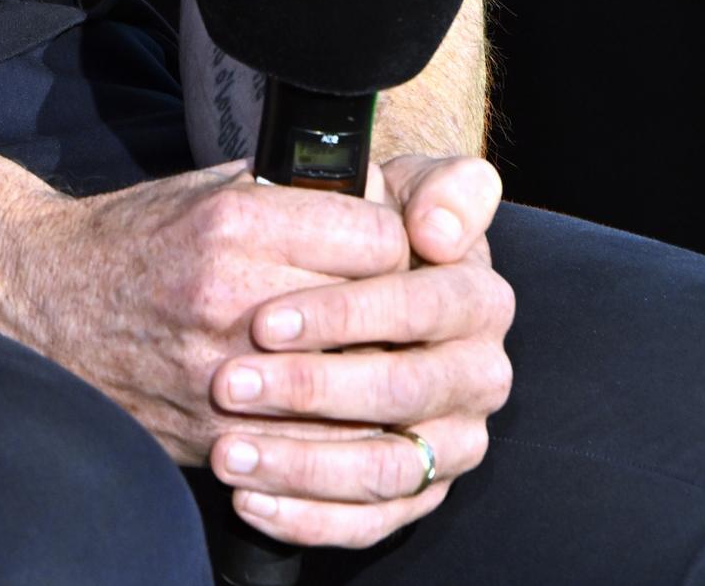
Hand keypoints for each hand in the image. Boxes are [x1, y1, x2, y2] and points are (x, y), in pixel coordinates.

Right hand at [0, 163, 414, 464]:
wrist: (47, 305)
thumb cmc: (138, 238)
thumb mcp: (213, 190)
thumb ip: (296, 195)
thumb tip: (385, 201)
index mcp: (236, 223)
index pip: (378, 237)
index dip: (401, 241)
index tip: (398, 248)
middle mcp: (232, 296)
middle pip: (379, 313)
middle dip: (402, 312)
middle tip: (407, 308)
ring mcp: (225, 375)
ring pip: (361, 393)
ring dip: (385, 381)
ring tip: (387, 361)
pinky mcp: (217, 434)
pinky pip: (317, 449)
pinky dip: (347, 435)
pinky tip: (351, 414)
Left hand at [202, 152, 515, 552]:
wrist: (333, 281)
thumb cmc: (353, 226)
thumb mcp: (385, 184)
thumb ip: (427, 186)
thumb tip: (435, 228)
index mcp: (476, 292)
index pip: (420, 302)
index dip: (343, 313)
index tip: (264, 321)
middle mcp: (478, 369)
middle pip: (401, 389)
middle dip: (309, 390)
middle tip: (228, 385)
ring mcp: (455, 436)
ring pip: (385, 466)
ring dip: (300, 464)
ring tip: (226, 452)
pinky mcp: (423, 489)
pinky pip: (373, 520)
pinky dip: (309, 517)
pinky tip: (251, 500)